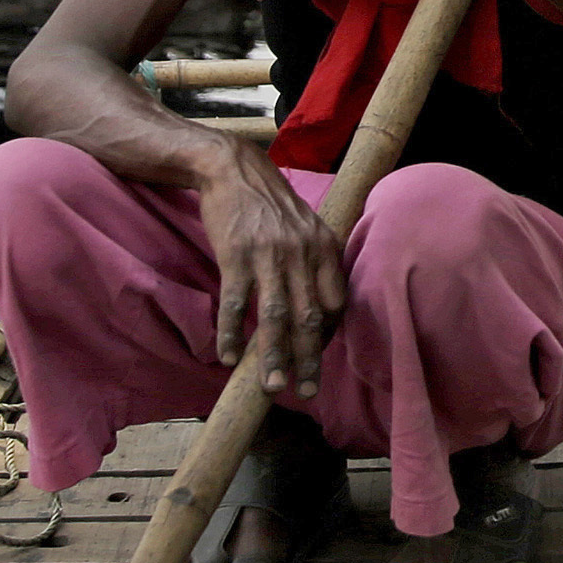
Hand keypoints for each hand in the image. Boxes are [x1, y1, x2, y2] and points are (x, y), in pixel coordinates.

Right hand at [197, 148, 346, 398]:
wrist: (234, 170)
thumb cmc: (272, 206)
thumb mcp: (308, 227)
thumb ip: (318, 264)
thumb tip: (325, 310)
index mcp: (324, 248)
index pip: (335, 303)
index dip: (328, 335)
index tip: (316, 358)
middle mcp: (301, 254)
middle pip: (308, 316)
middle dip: (308, 358)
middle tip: (307, 392)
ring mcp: (268, 256)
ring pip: (274, 316)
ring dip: (273, 356)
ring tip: (272, 387)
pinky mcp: (235, 256)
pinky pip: (235, 303)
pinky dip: (231, 332)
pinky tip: (227, 356)